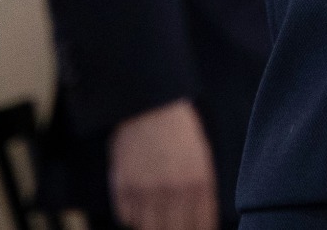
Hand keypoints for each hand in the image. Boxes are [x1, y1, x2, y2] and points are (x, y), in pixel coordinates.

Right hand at [109, 100, 216, 229]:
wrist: (149, 108)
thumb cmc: (179, 133)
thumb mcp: (202, 159)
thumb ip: (202, 193)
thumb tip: (202, 222)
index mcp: (198, 184)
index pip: (202, 226)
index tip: (196, 229)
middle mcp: (173, 193)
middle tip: (175, 224)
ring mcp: (146, 193)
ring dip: (154, 226)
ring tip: (157, 217)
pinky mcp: (123, 190)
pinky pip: (127, 218)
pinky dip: (133, 217)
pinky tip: (140, 206)